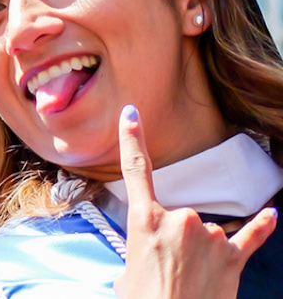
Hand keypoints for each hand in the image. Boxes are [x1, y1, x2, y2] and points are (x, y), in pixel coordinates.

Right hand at [113, 105, 275, 298]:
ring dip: (198, 253)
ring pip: (205, 233)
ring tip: (187, 281)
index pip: (137, 171)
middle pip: (178, 217)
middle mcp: (180, 220)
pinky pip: (251, 234)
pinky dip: (261, 225)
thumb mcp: (128, 271)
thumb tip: (156, 253)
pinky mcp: (234, 257)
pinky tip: (271, 214)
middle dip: (171, 241)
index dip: (132, 139)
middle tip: (162, 271)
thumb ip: (143, 250)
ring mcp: (210, 237)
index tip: (133, 114)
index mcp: (146, 221)